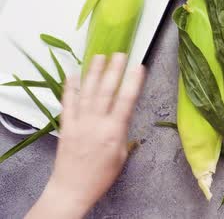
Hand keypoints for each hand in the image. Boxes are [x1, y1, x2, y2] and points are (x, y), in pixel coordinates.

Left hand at [26, 54, 145, 218]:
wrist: (73, 188)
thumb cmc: (102, 175)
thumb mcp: (121, 155)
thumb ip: (122, 132)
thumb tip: (123, 115)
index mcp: (114, 132)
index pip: (126, 101)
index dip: (133, 82)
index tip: (139, 66)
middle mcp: (96, 123)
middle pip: (106, 91)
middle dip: (114, 71)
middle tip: (120, 54)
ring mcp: (79, 122)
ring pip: (87, 92)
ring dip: (94, 73)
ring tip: (99, 57)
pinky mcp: (65, 125)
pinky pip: (67, 103)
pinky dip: (70, 88)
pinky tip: (73, 75)